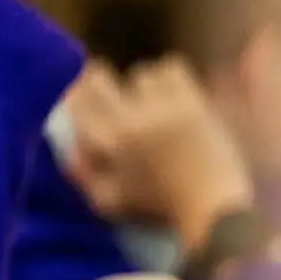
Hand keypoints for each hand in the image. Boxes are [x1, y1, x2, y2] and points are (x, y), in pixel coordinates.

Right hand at [61, 58, 255, 250]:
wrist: (211, 208)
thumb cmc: (157, 210)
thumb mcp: (108, 202)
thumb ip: (82, 174)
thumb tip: (69, 146)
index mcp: (108, 146)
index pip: (77, 102)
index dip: (75, 91)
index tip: (79, 91)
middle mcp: (131, 123)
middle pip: (100, 79)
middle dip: (98, 80)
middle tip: (106, 85)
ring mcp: (164, 111)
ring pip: (140, 74)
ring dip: (141, 85)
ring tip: (148, 99)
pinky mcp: (192, 104)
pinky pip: (172, 69)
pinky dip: (168, 76)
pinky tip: (170, 93)